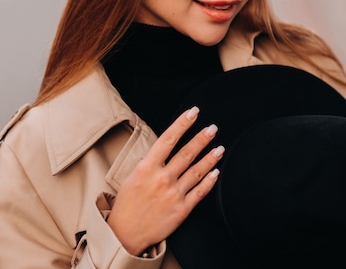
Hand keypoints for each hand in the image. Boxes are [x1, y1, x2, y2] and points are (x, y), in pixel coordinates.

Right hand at [107, 106, 223, 255]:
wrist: (126, 232)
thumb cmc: (127, 203)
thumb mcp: (132, 176)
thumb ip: (149, 163)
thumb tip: (163, 150)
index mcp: (147, 167)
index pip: (168, 139)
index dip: (182, 124)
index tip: (193, 112)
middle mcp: (162, 178)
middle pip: (187, 153)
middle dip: (202, 138)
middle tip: (213, 128)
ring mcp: (174, 194)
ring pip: (197, 171)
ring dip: (210, 157)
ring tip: (220, 147)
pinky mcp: (182, 209)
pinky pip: (200, 192)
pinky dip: (210, 180)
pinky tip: (216, 171)